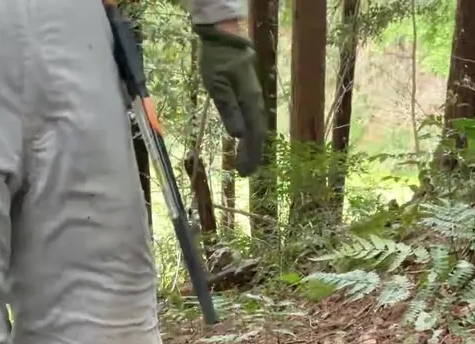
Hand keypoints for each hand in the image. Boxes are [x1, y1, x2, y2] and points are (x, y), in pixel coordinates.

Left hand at [195, 22, 266, 176]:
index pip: (254, 133)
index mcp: (250, 101)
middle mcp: (256, 101)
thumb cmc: (218, 60)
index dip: (251, 154)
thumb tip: (238, 136)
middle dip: (253, 154)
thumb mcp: (217, 85)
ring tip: (245, 163)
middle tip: (245, 174)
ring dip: (252, 146)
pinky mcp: (249, 94)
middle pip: (257, 133)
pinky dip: (250, 133)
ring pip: (256, 126)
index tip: (245, 172)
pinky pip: (252, 118)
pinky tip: (244, 141)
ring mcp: (254, 97)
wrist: (224, 38)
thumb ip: (228, 109)